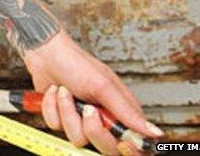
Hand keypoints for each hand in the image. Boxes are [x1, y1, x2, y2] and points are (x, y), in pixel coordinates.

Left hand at [24, 32, 161, 154]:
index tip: (120, 142)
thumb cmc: (75, 63)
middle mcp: (103, 119)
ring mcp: (81, 121)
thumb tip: (155, 132)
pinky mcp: (62, 119)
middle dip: (92, 128)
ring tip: (66, 92)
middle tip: (88, 108)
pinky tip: (54, 93)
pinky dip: (52, 108)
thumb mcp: (105, 87)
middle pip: (106, 147)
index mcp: (121, 112)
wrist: (44, 53)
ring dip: (67, 112)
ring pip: (77, 139)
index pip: (134, 143)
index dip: (129, 148)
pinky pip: (56, 127)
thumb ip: (127, 113)